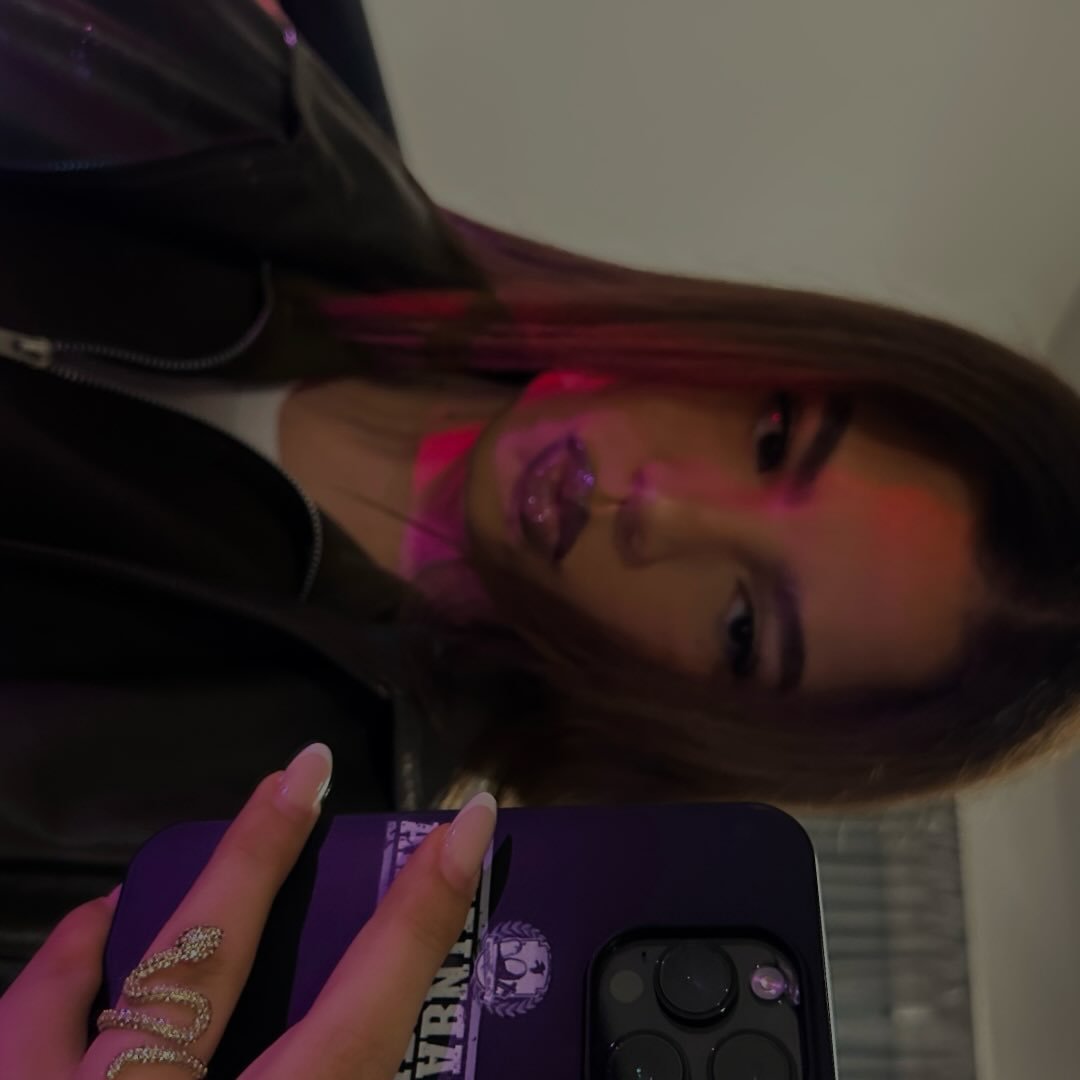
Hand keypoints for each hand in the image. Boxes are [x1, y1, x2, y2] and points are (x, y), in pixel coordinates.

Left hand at [0, 744, 497, 1078]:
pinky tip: (62, 971)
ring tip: (142, 888)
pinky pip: (16, 1027)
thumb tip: (405, 1059)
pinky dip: (47, 986)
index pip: (362, 1016)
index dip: (421, 914)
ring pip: (84, 990)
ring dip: (123, 927)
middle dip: (259, 856)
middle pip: (212, 957)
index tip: (468, 825)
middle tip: (300, 774)